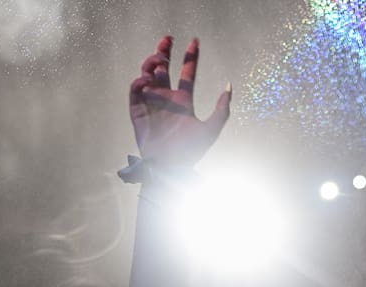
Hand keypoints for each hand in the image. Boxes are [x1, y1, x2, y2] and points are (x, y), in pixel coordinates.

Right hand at [129, 36, 231, 166]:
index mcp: (184, 101)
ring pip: (148, 75)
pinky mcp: (138, 111)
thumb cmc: (191, 152)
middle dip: (164, 52)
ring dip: (152, 63)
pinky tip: (148, 81)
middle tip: (168, 40)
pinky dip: (140, 82)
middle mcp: (167, 99)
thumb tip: (229, 86)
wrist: (170, 167)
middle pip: (164, 69)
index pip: (187, 73)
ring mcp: (152, 104)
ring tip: (160, 60)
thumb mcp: (211, 129)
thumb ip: (221, 109)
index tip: (194, 41)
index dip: (190, 57)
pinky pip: (136, 91)